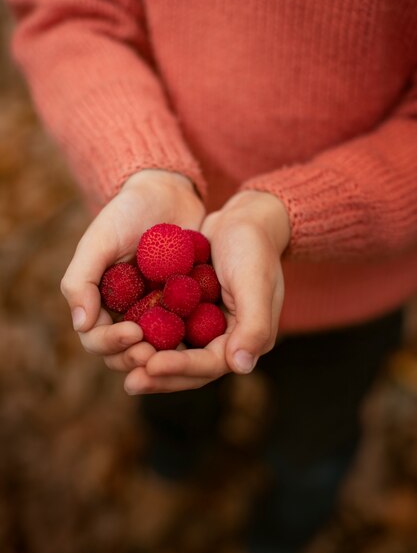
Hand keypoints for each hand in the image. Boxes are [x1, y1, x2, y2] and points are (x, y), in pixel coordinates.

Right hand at [60, 170, 204, 365]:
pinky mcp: (184, 309)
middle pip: (125, 353)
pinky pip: (186, 333)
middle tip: (152, 352)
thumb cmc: (126, 213)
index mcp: (100, 303)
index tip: (134, 332)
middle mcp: (126, 314)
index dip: (111, 343)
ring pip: (156, 351)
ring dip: (162, 357)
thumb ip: (81, 280)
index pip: (97, 338)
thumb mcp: (99, 240)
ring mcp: (157, 314)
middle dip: (135, 357)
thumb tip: (81, 324)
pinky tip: (202, 341)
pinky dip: (190, 341)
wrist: (168, 194)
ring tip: (176, 354)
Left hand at [124, 190, 289, 393]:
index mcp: (248, 339)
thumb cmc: (254, 248)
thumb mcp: (256, 283)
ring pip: (176, 354)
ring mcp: (208, 327)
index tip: (150, 365)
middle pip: (190, 369)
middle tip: (130, 382)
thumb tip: (240, 367)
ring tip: (122, 365)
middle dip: (160, 376)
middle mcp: (228, 340)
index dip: (180, 369)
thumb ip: (254, 325)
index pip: (210, 365)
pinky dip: (150, 337)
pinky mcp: (192, 313)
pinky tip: (124, 338)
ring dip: (151, 362)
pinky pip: (169, 332)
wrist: (244, 220)